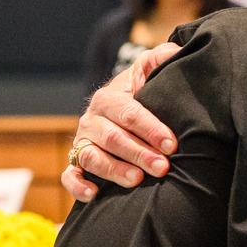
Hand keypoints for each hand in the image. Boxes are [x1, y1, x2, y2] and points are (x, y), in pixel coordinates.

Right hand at [61, 43, 182, 200]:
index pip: (129, 112)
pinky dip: (78, 186)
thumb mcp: (148, 72)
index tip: (172, 144)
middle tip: (162, 167)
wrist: (119, 111)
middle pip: (113, 137)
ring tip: (136, 180)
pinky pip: (70, 175)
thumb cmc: (141, 93)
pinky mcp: (76, 162)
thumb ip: (161, 59)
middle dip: (138, 152)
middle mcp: (92, 120)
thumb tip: (177, 51)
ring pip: (92, 157)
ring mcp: (82, 142)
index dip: (150, 128)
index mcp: (109, 98)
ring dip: (113, 169)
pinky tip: (94, 194)